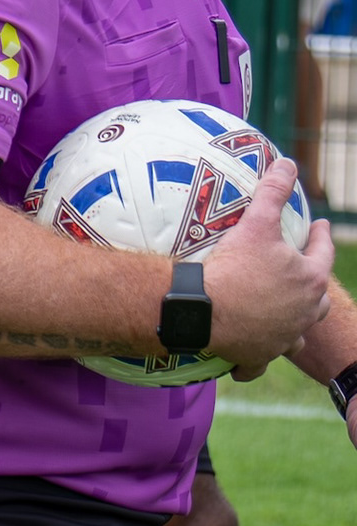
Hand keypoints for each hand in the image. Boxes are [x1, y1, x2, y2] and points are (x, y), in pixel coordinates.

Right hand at [202, 159, 336, 372]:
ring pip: (296, 334)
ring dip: (292, 326)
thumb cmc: (234, 266)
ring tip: (281, 318)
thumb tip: (288, 162)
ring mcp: (281, 337)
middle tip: (302, 275)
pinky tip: (246, 361)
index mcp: (309, 279)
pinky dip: (254, 361)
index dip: (319, 237)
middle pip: (318, 299)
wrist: (202, 310)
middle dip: (312, 287)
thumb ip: (274, 191)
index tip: (316, 227)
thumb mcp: (257, 223)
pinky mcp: (256, 356)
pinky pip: (257, 363)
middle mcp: (303, 312)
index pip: (323, 253)